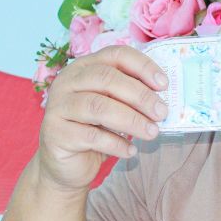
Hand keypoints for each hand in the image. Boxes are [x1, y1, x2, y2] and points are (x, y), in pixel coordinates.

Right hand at [35, 44, 169, 192]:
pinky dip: (116, 144)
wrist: (65, 164)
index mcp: (84, 67)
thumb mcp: (114, 107)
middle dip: (140, 95)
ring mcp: (58, 106)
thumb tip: (163, 99)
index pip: (116, 55)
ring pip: (98, 107)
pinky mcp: (56, 133)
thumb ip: (131, 97)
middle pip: (107, 78)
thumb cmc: (94, 130)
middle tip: (161, 112)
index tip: (164, 84)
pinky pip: (91, 136)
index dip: (142, 66)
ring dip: (131, 120)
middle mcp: (67, 81)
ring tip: (152, 132)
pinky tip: (130, 151)